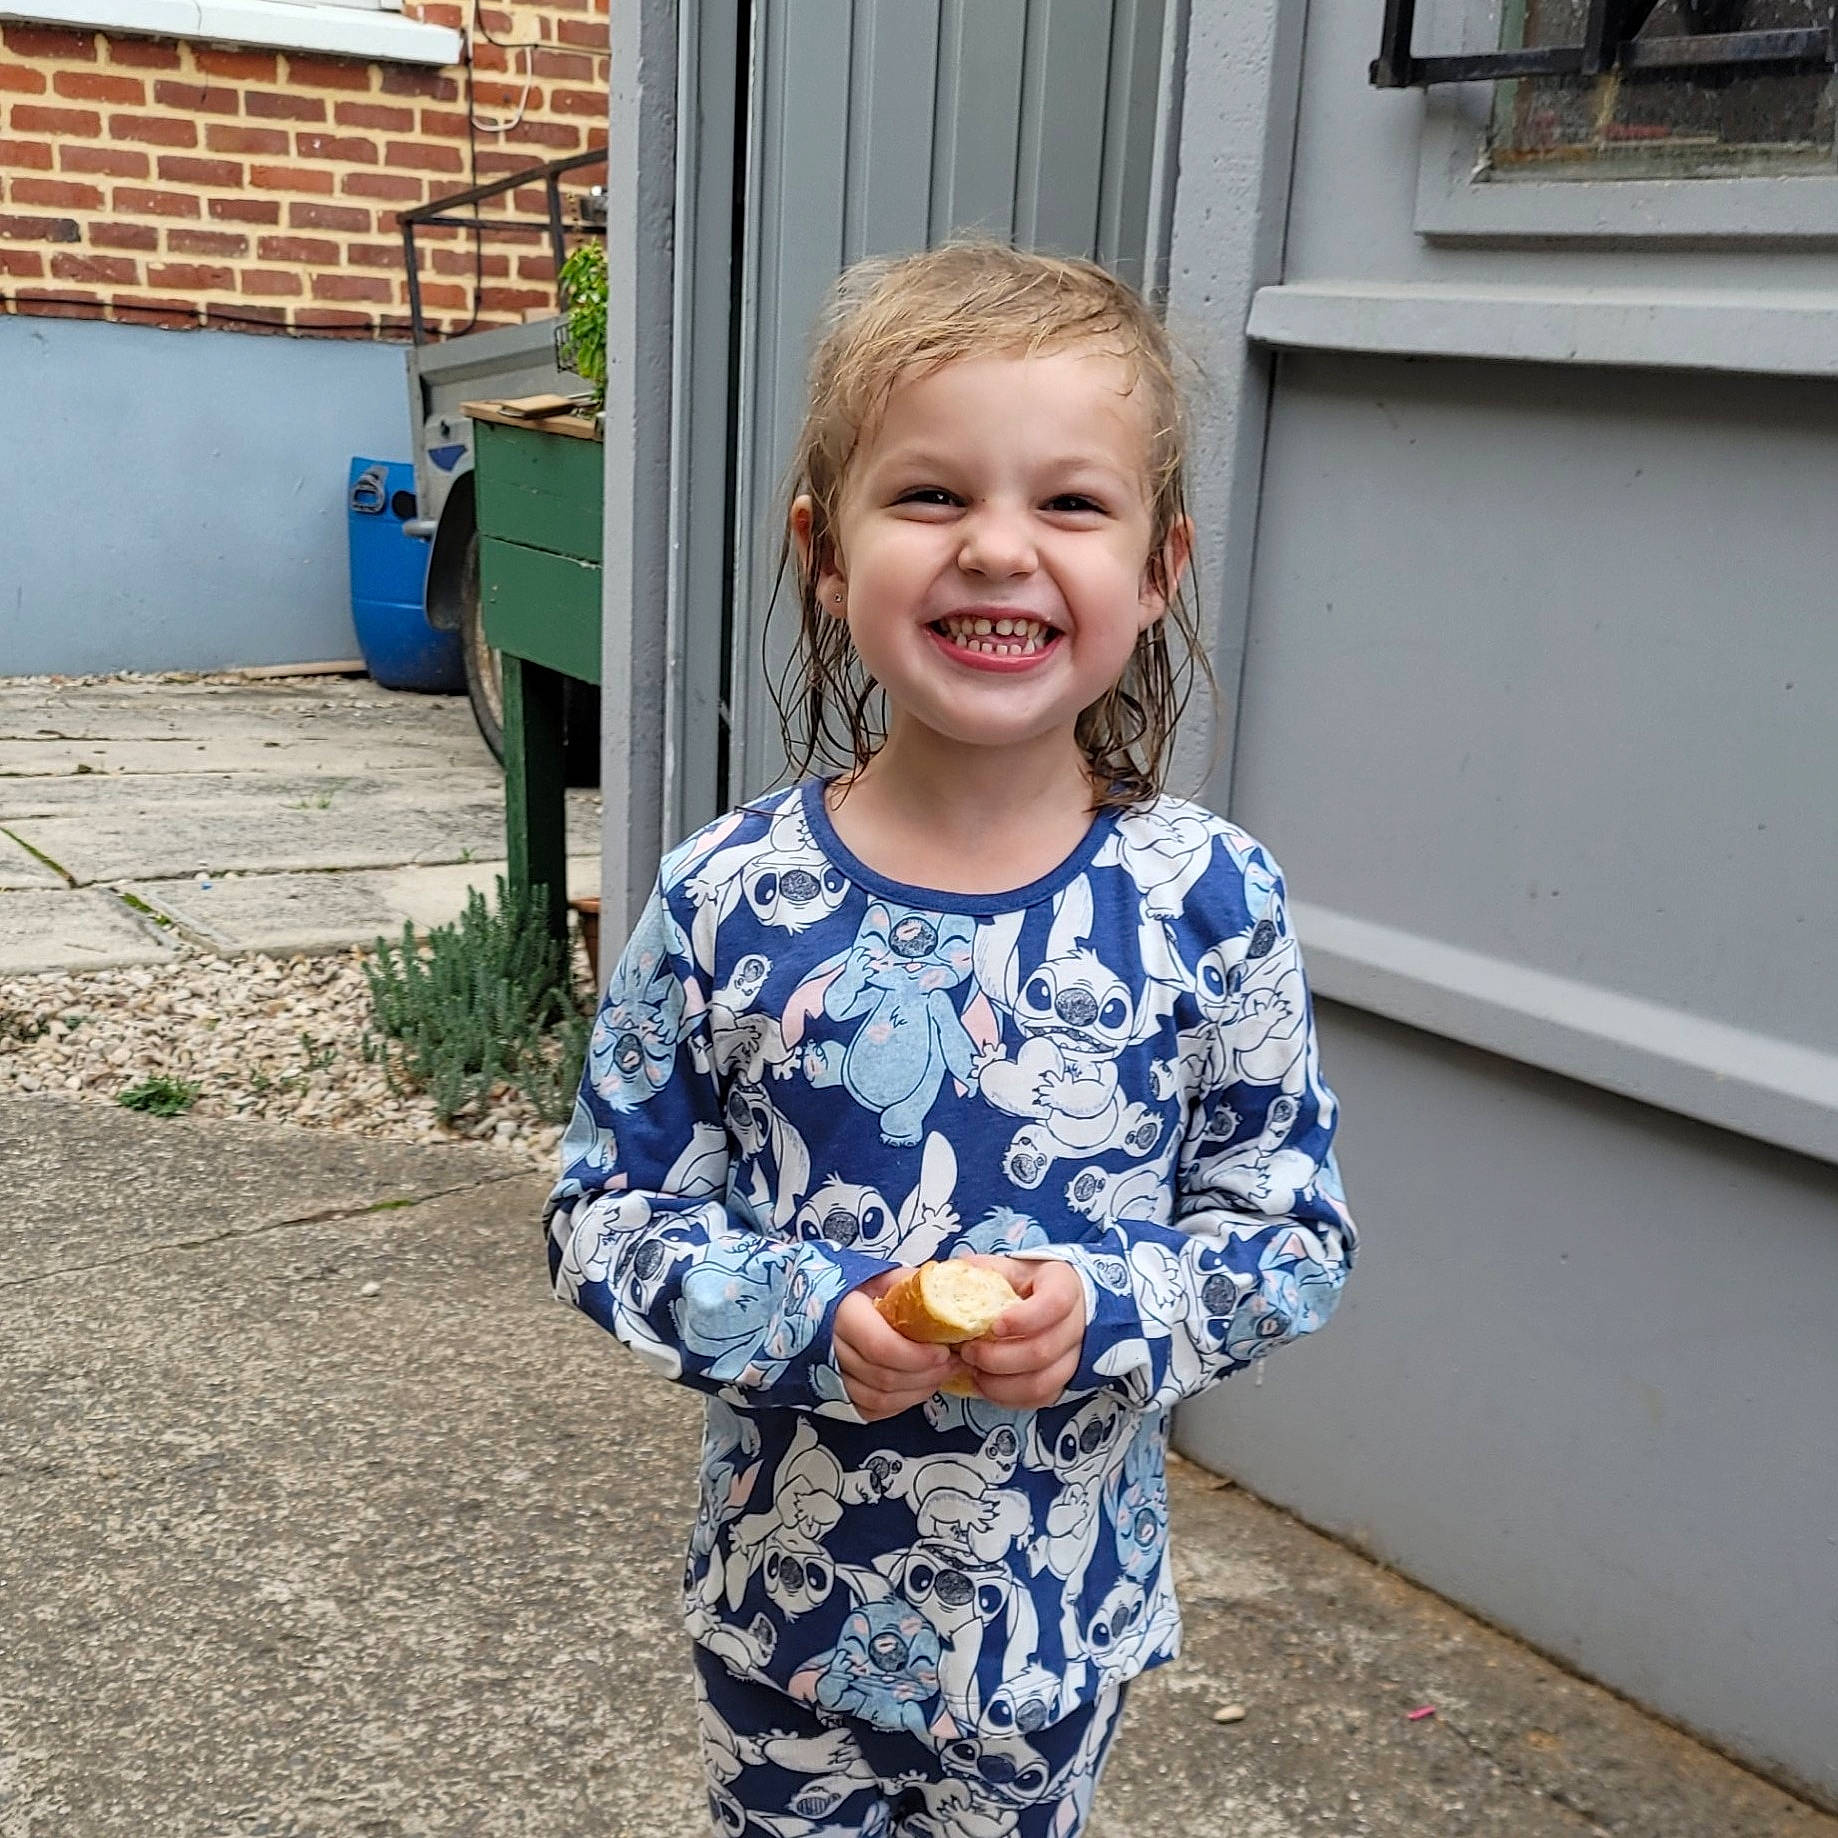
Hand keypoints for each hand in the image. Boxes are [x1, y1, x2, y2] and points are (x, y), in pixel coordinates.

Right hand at [832, 1272, 970, 1420]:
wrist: (826, 1308)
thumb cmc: (857, 1292)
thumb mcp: (884, 1277)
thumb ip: (913, 1285)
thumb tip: (951, 1289)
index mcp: (844, 1314)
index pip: (881, 1346)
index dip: (917, 1356)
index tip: (943, 1351)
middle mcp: (832, 1348)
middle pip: (885, 1377)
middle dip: (926, 1375)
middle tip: (952, 1363)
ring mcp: (832, 1375)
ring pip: (879, 1399)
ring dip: (917, 1392)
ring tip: (940, 1374)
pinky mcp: (838, 1394)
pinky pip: (871, 1410)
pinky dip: (899, 1404)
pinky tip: (918, 1388)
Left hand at [955, 1256, 1086, 1409]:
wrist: (1057, 1301)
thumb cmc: (1030, 1284)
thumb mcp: (1010, 1268)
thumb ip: (983, 1270)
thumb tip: (949, 1274)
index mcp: (1064, 1286)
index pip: (1055, 1303)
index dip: (1024, 1318)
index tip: (994, 1326)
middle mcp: (1077, 1323)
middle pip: (1043, 1350)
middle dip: (998, 1358)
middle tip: (968, 1352)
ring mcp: (1074, 1355)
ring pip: (1043, 1382)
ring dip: (1001, 1384)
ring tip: (974, 1372)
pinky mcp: (1065, 1380)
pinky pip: (1041, 1399)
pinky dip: (1010, 1398)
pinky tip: (988, 1386)